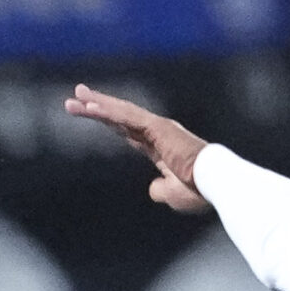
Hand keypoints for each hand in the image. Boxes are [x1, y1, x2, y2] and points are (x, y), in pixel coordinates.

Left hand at [64, 83, 210, 212]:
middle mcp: (157, 132)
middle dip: (96, 106)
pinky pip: (128, 117)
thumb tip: (154, 188)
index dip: (108, 121)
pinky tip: (91, 106)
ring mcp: (157, 127)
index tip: (90, 113)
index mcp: (159, 146)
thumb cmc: (198, 191)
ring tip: (76, 95)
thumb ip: (160, 190)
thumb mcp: (172, 195)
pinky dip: (109, 111)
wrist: (215, 184)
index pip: (127, 130)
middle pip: (120, 116)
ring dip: (97, 104)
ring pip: (121, 112)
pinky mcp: (158, 128)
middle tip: (75, 96)